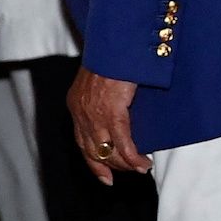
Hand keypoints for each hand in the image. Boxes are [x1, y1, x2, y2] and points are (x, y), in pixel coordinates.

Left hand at [67, 65, 145, 181]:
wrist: (114, 42)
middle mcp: (81, 112)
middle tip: (130, 172)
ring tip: (142, 168)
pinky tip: (144, 163)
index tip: (105, 178)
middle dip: (112, 166)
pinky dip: (134, 157)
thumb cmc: (112, 56)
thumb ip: (102, 97)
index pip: (82, 142)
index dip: (94, 162)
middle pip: (94, 151)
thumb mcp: (99, 79)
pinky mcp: (112, 112)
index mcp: (76, 104)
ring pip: (109, 151)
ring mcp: (94, 114)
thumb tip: (117, 109)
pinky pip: (123, 143)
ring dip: (126, 164)